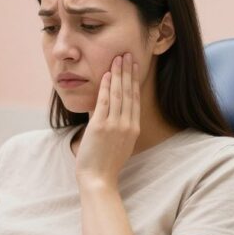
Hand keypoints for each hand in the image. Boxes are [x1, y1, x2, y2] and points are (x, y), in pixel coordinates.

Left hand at [75, 53, 140, 188]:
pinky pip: (105, 102)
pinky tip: (107, 75)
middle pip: (129, 92)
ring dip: (118, 74)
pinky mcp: (101, 127)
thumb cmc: (105, 164)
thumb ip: (116, 127)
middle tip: (127, 55)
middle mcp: (127, 124)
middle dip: (128, 72)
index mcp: (133, 129)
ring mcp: (115, 125)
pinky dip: (106, 87)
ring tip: (118, 59)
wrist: (99, 179)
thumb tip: (107, 111)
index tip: (134, 67)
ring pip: (118, 94)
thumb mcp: (118, 144)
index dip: (134, 81)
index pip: (134, 99)